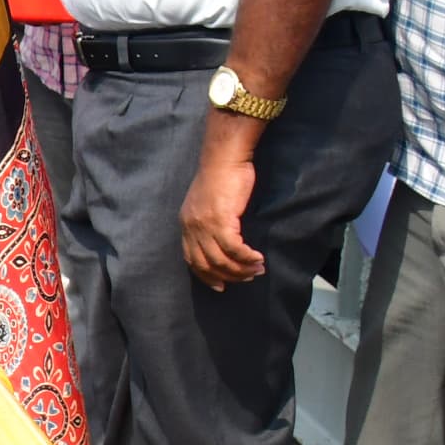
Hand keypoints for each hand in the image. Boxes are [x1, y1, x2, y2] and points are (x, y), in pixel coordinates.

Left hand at [181, 133, 264, 286]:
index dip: (206, 276)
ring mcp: (204, 225)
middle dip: (229, 276)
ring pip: (221, 260)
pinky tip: (257, 258)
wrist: (224, 158)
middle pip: (207, 264)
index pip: (191, 259)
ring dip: (241, 269)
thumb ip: (210, 221)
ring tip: (257, 269)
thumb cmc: (221, 176)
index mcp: (186, 224)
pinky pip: (234, 249)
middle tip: (248, 277)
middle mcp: (191, 227)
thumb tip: (224, 240)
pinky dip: (246, 257)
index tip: (221, 286)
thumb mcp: (208, 202)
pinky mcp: (220, 220)